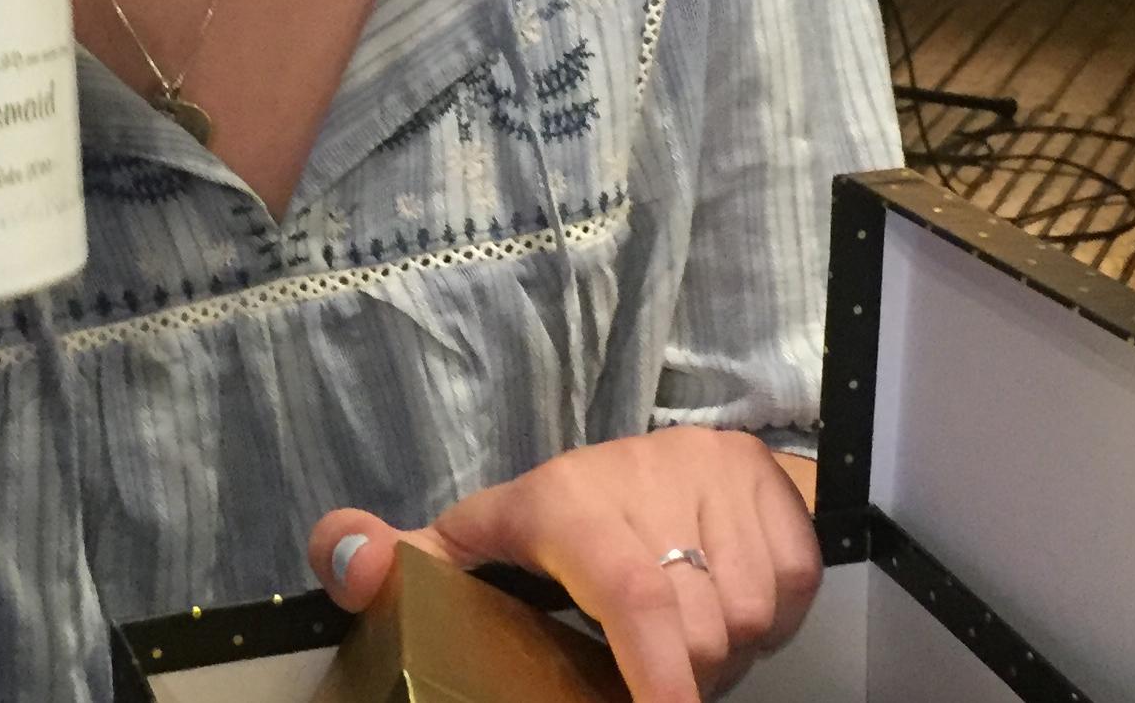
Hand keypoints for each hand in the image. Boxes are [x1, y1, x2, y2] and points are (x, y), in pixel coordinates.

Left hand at [308, 429, 819, 701]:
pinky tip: (732, 587)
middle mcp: (646, 476)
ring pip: (748, 619)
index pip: (628, 596)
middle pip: (695, 634)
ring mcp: (716, 477)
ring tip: (688, 619)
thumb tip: (339, 555)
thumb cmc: (570, 518)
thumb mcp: (488, 538)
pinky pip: (794, 592)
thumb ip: (414, 564)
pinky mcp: (773, 485)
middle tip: (655, 661)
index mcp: (570, 503)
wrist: (678, 461)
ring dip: (727, 643)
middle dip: (681, 670)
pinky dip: (774, 612)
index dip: (653, 674)